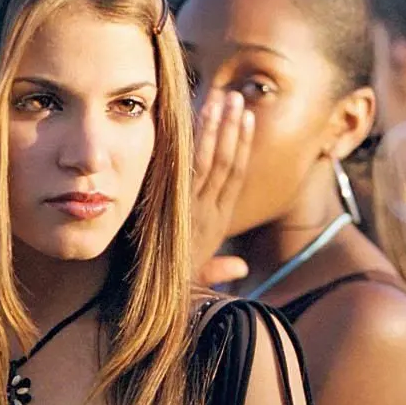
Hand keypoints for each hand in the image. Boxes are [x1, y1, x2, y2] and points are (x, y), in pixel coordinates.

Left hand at [192, 90, 253, 285]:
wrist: (160, 307)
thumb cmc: (175, 290)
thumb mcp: (201, 278)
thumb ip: (220, 269)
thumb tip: (241, 268)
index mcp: (218, 224)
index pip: (234, 176)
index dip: (242, 146)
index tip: (246, 118)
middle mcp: (210, 214)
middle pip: (227, 163)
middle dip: (232, 129)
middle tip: (236, 97)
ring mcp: (195, 211)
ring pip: (212, 162)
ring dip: (218, 129)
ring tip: (223, 99)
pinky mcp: (178, 211)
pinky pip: (189, 172)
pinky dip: (196, 146)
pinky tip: (198, 121)